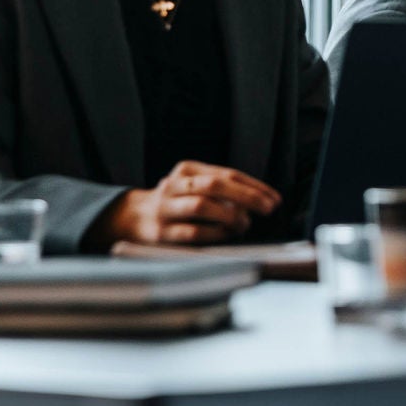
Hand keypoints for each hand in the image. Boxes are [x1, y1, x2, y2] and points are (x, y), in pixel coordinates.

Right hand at [96, 160, 281, 246]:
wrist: (130, 218)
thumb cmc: (177, 202)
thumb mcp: (195, 187)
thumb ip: (223, 189)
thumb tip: (261, 201)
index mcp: (187, 170)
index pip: (227, 174)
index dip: (255, 187)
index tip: (275, 199)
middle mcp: (174, 185)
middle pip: (215, 185)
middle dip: (247, 197)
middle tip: (269, 209)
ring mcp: (164, 208)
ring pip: (201, 206)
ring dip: (230, 216)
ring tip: (244, 224)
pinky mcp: (158, 232)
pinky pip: (192, 232)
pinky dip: (214, 234)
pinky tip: (226, 236)